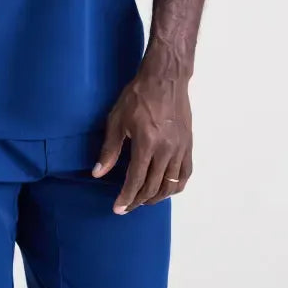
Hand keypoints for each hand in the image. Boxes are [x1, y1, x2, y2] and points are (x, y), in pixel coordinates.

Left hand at [91, 71, 192, 212]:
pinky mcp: (189, 145)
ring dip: (156, 197)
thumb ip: (109, 149)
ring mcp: (180, 149)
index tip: (118, 208)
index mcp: (147, 143)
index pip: (136, 180)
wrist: (165, 78)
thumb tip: (98, 173)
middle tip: (127, 206)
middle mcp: (166, 150)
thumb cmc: (138, 96)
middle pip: (153, 187)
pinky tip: (166, 189)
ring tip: (143, 200)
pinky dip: (176, 187)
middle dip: (138, 200)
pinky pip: (185, 174)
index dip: (126, 197)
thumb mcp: (117, 119)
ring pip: (170, 185)